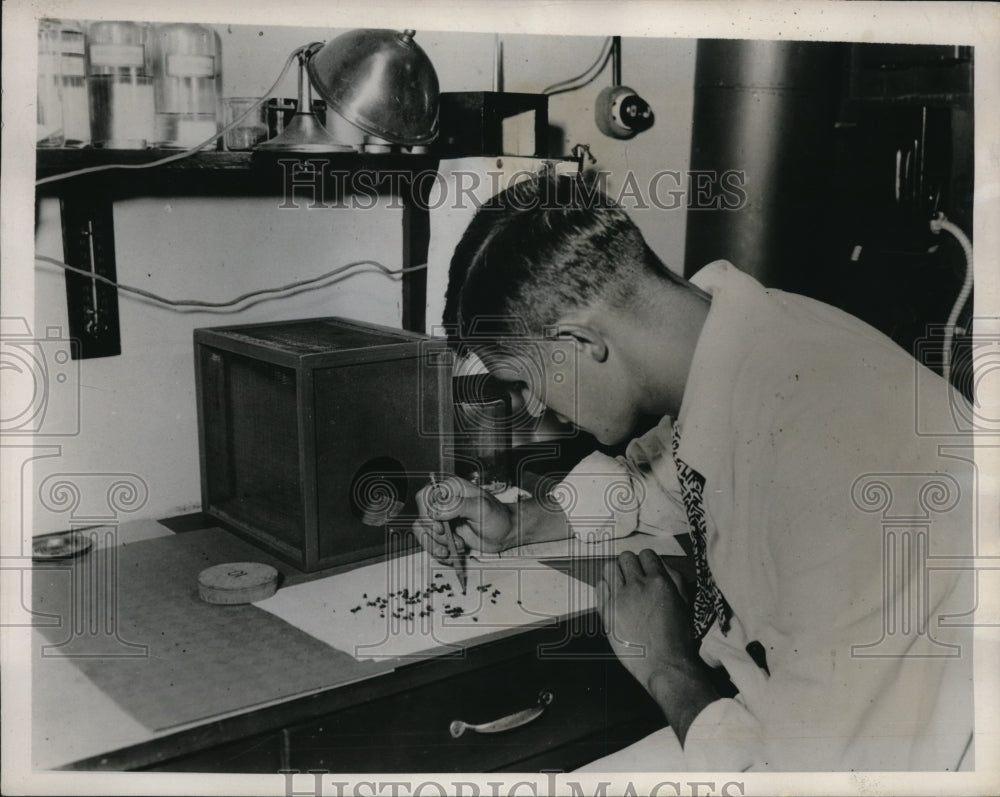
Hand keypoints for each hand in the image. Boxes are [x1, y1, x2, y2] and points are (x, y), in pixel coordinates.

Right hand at [413, 475, 514, 562]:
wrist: (506, 533)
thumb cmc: (498, 517)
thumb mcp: (481, 508)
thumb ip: (458, 506)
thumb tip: (436, 511)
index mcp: (451, 489)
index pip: (425, 497)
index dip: (428, 514)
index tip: (440, 528)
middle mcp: (443, 502)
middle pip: (422, 517)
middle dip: (435, 535)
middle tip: (452, 540)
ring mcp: (442, 519)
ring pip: (422, 532)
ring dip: (436, 545)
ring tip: (454, 548)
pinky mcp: (443, 533)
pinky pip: (429, 543)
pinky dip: (438, 552)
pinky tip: (452, 553)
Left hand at [596, 550, 699, 690]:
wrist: (665, 664)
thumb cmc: (677, 638)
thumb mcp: (684, 603)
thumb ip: (674, 580)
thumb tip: (660, 566)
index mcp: (659, 582)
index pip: (647, 554)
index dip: (647, 561)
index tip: (646, 568)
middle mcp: (637, 586)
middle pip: (626, 557)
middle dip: (630, 564)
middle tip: (633, 576)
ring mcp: (619, 599)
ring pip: (609, 567)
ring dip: (616, 573)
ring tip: (621, 584)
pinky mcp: (607, 612)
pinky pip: (599, 587)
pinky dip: (605, 587)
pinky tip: (613, 596)